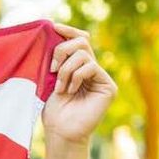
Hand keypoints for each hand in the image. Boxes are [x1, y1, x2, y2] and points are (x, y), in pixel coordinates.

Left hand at [40, 23, 114, 147]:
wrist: (60, 132)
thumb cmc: (52, 109)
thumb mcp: (49, 79)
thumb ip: (55, 59)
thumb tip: (53, 31)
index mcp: (78, 65)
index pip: (79, 39)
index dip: (68, 31)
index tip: (53, 26)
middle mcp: (92, 68)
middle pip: (82, 41)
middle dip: (62, 50)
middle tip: (52, 69)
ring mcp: (101, 77)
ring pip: (84, 54)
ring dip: (66, 69)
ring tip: (60, 87)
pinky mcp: (108, 86)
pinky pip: (91, 66)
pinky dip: (76, 76)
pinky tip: (70, 91)